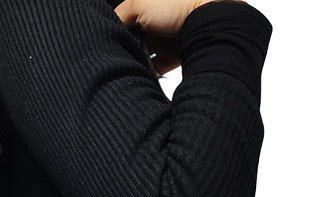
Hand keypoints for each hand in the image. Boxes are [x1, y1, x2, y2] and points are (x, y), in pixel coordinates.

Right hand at [115, 0, 245, 74]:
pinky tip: (139, 73)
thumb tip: (108, 30)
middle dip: (124, 48)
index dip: (115, 33)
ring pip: (141, 55)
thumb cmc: (176, 5)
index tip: (106, 43)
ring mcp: (163, 40)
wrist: (206, 22)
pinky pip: (154, 69)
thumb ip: (120, 15)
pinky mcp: (171, 58)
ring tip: (127, 66)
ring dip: (134, 61)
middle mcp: (154, 23)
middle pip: (131, 40)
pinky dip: (146, 73)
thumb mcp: (138, 3)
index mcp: (146, 7)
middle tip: (116, 57)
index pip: (124, 22)